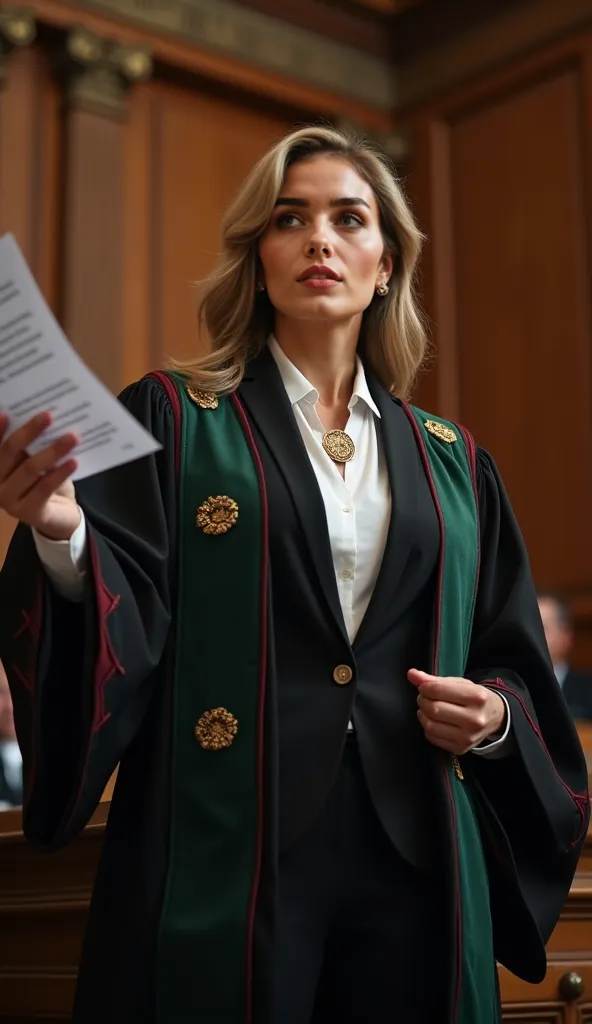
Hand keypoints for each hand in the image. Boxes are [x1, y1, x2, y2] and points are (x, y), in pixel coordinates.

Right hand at [0, 411, 80, 540]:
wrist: (59, 514)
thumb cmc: (43, 480)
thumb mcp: (34, 459)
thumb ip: (31, 444)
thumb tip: (43, 417)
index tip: (6, 413)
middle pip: (9, 453)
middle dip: (28, 432)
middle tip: (48, 415)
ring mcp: (9, 501)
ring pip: (29, 469)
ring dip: (52, 451)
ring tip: (72, 437)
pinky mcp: (29, 513)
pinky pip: (45, 488)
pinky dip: (60, 473)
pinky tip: (73, 461)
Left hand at [408, 668, 505, 754]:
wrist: (495, 717)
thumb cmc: (475, 697)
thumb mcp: (459, 684)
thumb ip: (434, 679)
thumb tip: (411, 674)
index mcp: (477, 696)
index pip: (438, 690)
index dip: (424, 687)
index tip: (423, 687)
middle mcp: (474, 718)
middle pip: (434, 709)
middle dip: (423, 700)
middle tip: (425, 697)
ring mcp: (468, 737)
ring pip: (431, 726)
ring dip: (423, 714)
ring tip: (428, 708)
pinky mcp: (461, 749)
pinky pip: (432, 738)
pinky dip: (428, 727)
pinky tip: (434, 721)